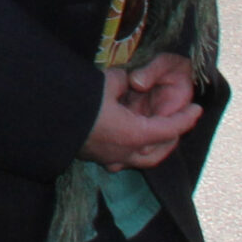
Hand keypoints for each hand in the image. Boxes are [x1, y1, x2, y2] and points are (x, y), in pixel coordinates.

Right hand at [80, 52, 200, 169]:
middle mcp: (125, 152)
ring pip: (140, 159)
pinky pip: (119, 161)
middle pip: (159, 151)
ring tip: (153, 135)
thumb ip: (122, 81)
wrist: (43, 119)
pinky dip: (129, 153)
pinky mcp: (93, 158)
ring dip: (151, 148)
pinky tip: (124, 143)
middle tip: (177, 125)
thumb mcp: (105, 83)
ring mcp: (108, 158)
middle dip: (171, 138)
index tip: (198, 109)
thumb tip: (126, 81)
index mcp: (134, 134)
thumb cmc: (78, 102)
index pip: (170, 128)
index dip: (186, 118)